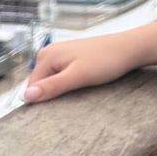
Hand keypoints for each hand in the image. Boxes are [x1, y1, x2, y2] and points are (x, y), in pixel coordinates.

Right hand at [24, 25, 156, 103]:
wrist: (129, 49)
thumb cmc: (107, 60)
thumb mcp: (78, 76)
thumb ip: (52, 86)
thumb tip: (26, 96)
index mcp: (46, 56)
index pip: (31, 87)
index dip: (43, 100)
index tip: (58, 107)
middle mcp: (50, 53)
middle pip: (41, 84)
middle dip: (53, 94)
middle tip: (73, 96)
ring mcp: (61, 54)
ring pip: (52, 81)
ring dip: (62, 89)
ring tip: (79, 89)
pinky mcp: (71, 58)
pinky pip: (62, 76)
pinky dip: (69, 83)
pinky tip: (82, 84)